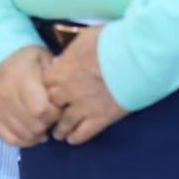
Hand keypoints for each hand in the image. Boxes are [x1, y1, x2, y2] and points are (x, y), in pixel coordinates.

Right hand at [0, 45, 57, 146]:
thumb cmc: (26, 59)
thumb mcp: (43, 58)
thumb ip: (56, 75)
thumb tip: (67, 90)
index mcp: (21, 79)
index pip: (41, 110)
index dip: (54, 113)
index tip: (58, 107)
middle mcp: (6, 95)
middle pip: (34, 125)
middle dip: (48, 124)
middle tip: (51, 115)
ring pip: (23, 134)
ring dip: (38, 134)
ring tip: (43, 124)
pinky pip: (10, 139)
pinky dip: (24, 141)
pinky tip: (33, 135)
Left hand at [44, 27, 127, 145]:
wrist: (134, 58)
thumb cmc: (109, 42)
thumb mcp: (83, 39)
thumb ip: (68, 53)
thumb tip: (58, 61)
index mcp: (62, 71)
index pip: (44, 84)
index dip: (46, 88)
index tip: (50, 91)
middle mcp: (69, 91)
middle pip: (52, 105)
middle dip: (51, 110)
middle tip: (51, 116)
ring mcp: (84, 106)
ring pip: (65, 123)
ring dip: (60, 129)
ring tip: (58, 134)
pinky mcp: (101, 118)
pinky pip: (84, 133)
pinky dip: (77, 138)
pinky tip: (73, 139)